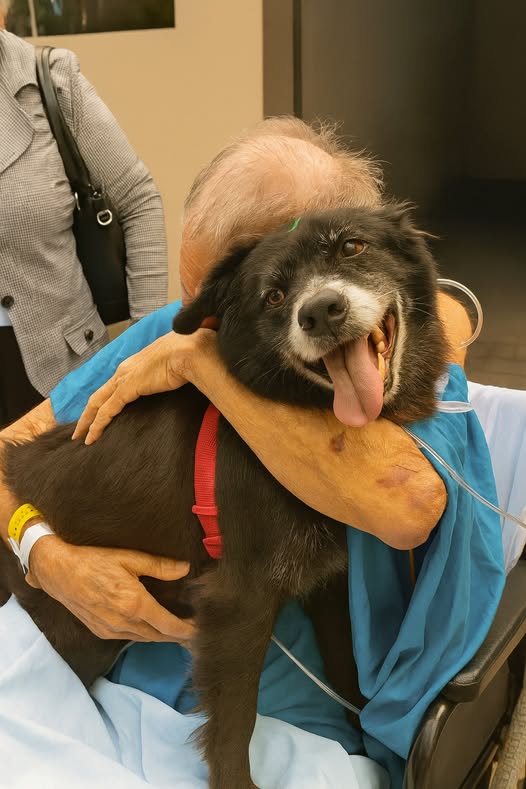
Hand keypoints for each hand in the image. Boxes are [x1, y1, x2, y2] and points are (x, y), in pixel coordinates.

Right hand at [26, 535, 194, 642]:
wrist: (58, 572)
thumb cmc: (93, 560)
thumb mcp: (129, 557)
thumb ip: (160, 566)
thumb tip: (185, 568)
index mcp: (134, 603)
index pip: (168, 625)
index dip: (187, 630)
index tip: (201, 630)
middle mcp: (124, 621)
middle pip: (159, 636)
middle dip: (178, 636)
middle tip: (196, 634)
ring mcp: (111, 629)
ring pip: (144, 638)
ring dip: (162, 636)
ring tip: (179, 633)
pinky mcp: (101, 631)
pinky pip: (130, 637)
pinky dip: (144, 635)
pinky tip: (151, 628)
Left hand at [73, 329, 217, 444]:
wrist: (188, 351)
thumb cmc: (185, 356)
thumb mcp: (172, 366)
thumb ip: (166, 374)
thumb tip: (172, 381)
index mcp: (134, 364)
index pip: (113, 385)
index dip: (104, 400)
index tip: (99, 413)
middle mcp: (124, 370)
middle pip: (99, 395)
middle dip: (87, 413)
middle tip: (79, 430)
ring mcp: (124, 379)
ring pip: (97, 403)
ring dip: (87, 422)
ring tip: (81, 437)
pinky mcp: (127, 389)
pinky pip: (107, 411)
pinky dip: (97, 425)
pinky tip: (92, 437)